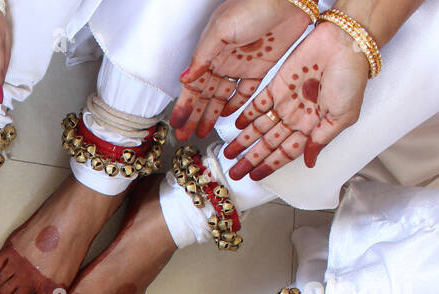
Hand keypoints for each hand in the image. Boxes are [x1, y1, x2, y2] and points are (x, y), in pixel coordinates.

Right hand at [172, 0, 314, 140]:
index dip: (184, 106)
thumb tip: (185, 79)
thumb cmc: (252, 5)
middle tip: (186, 135)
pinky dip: (236, 105)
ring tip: (203, 131)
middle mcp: (223, 61)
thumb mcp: (221, 29)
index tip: (177, 123)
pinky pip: (246, 91)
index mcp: (210, 52)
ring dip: (211, 114)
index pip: (193, 86)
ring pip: (222, 97)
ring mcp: (241, 66)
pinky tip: (228, 116)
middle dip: (194, 116)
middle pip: (205, 95)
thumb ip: (202, 56)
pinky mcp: (260, 67)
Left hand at [223, 20, 369, 179]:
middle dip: (251, 158)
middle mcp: (298, 116)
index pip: (286, 152)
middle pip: (269, 143)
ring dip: (244, 140)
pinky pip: (258, 103)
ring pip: (260, 126)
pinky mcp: (278, 84)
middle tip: (235, 172)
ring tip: (228, 153)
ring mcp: (286, 100)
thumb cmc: (351, 78)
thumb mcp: (343, 116)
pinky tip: (236, 125)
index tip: (255, 176)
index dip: (270, 164)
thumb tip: (309, 162)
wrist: (345, 44)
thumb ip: (321, 139)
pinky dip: (246, 114)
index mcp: (314, 127)